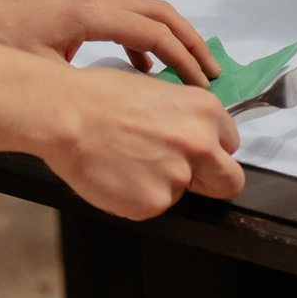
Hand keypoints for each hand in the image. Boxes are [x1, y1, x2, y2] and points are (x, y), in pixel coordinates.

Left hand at [0, 0, 218, 85]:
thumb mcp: (39, 72)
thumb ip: (77, 89)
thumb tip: (112, 113)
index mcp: (91, 14)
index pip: (153, 32)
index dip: (182, 58)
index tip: (200, 85)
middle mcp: (96, 2)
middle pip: (161, 14)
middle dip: (190, 43)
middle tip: (212, 74)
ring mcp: (90, 4)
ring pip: (147, 13)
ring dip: (172, 39)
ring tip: (190, 72)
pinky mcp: (81, 13)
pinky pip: (128, 20)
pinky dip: (146, 41)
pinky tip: (145, 71)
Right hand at [45, 67, 244, 219]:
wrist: (65, 115)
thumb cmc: (98, 97)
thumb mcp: (156, 90)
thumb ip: (183, 117)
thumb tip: (189, 133)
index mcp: (204, 111)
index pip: (230, 144)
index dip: (210, 150)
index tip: (194, 153)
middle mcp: (200, 145)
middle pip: (229, 181)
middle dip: (209, 181)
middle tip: (177, 173)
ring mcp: (178, 177)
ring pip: (181, 193)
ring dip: (160, 185)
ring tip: (126, 163)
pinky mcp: (153, 204)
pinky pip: (152, 207)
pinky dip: (136, 197)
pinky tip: (116, 175)